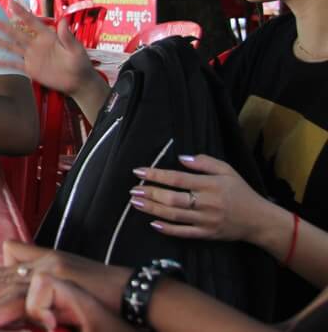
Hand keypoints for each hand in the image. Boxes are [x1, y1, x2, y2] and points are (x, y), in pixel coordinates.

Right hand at [0, 2, 96, 98]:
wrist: (78, 81)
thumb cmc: (79, 63)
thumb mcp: (75, 49)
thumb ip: (67, 37)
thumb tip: (63, 21)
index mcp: (47, 36)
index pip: (31, 22)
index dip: (21, 12)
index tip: (10, 2)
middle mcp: (36, 44)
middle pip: (16, 32)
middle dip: (2, 25)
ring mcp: (32, 56)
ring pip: (12, 46)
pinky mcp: (30, 69)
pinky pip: (14, 65)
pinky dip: (3, 63)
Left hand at [0, 240, 127, 310]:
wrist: (133, 291)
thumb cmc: (107, 292)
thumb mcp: (73, 282)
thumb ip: (47, 280)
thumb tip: (24, 284)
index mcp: (47, 261)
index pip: (8, 268)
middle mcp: (46, 261)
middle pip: (3, 271)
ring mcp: (52, 269)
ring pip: (9, 282)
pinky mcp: (59, 280)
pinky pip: (24, 294)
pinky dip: (3, 301)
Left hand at [129, 154, 268, 241]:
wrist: (259, 220)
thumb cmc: (241, 192)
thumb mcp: (227, 170)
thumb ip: (204, 162)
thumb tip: (180, 158)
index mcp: (210, 185)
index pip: (177, 178)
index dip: (156, 175)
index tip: (138, 172)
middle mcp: (207, 203)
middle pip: (172, 198)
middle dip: (150, 194)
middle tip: (133, 190)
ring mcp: (206, 221)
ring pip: (174, 215)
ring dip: (152, 209)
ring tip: (136, 203)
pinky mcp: (207, 234)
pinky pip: (184, 233)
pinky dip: (167, 229)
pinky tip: (153, 223)